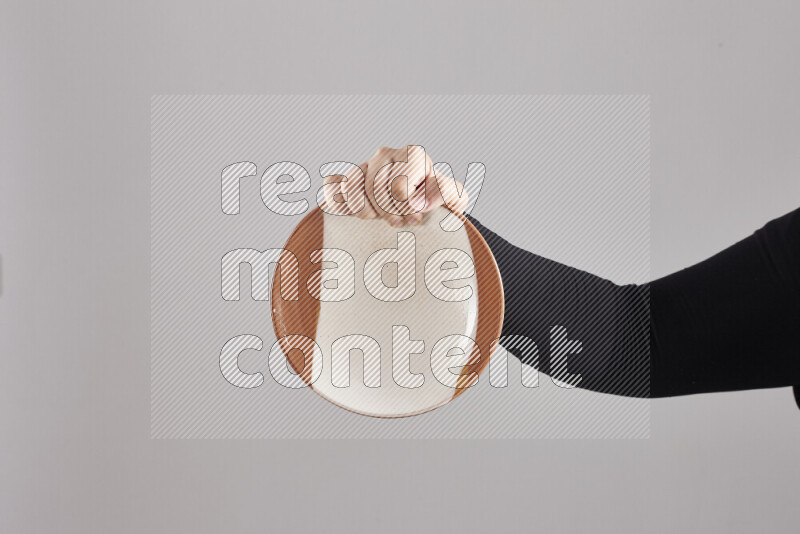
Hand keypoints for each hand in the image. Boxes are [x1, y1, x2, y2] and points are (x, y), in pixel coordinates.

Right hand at [322, 145, 467, 226]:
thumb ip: (447, 193)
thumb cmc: (436, 202)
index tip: (416, 217)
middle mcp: (386, 154)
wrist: (420, 206)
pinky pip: (334, 186)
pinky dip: (342, 202)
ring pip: (353, 188)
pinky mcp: (347, 178)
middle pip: (376, 190)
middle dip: (389, 213)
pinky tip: (361, 214)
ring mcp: (365, 164)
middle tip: (402, 223)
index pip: (399, 187)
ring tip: (381, 219)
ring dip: (367, 212)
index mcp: (413, 154)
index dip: (406, 208)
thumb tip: (421, 200)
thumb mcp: (454, 198)